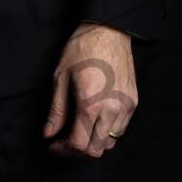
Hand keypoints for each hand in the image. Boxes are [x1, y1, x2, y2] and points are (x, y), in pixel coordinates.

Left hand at [42, 21, 136, 158]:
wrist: (108, 30)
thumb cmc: (82, 49)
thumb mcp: (61, 77)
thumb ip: (56, 110)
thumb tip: (49, 133)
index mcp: (91, 105)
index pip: (79, 144)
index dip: (63, 150)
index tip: (53, 146)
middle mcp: (112, 110)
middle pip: (95, 150)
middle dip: (77, 150)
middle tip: (64, 140)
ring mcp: (125, 107)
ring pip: (110, 142)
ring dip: (93, 142)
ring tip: (79, 130)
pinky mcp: (133, 102)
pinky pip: (120, 129)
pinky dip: (106, 131)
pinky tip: (94, 119)